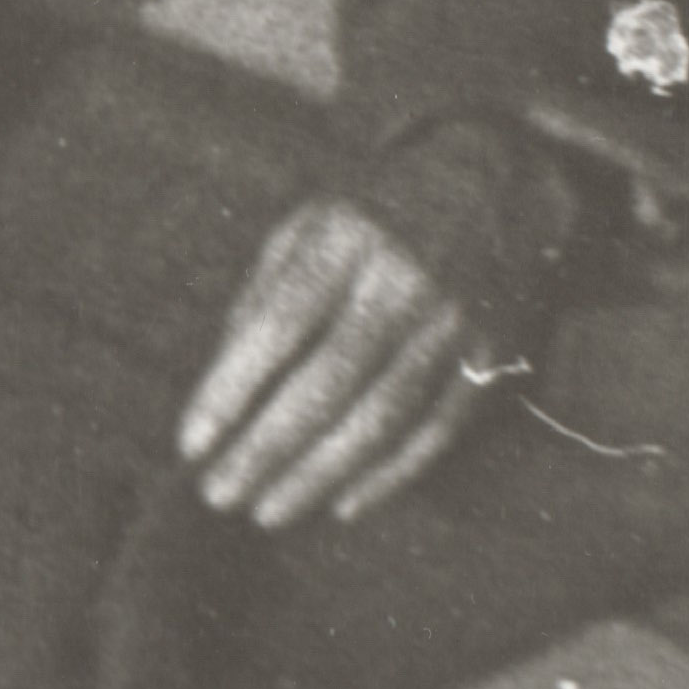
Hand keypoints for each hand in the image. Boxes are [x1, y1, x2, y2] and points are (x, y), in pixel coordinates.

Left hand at [175, 198, 486, 530]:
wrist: (497, 177)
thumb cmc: (377, 210)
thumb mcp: (309, 222)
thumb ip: (263, 291)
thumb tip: (224, 377)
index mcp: (342, 239)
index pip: (276, 326)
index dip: (230, 390)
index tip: (191, 443)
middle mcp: (400, 282)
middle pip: (326, 384)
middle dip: (267, 449)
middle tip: (220, 494)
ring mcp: (453, 322)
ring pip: (381, 417)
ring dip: (319, 474)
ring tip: (268, 511)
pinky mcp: (493, 356)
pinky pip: (436, 430)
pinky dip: (389, 475)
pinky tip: (344, 503)